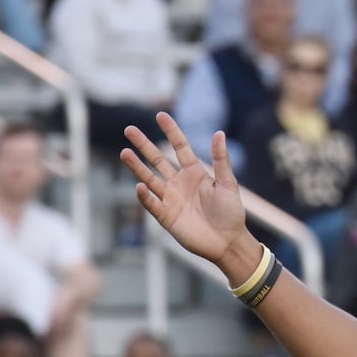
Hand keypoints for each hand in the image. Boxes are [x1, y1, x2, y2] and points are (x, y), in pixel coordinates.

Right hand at [122, 114, 249, 267]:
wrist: (228, 242)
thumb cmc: (231, 212)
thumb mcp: (228, 183)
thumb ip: (221, 160)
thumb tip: (219, 133)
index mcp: (195, 173)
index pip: (180, 147)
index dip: (171, 131)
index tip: (160, 115)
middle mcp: (179, 183)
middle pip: (158, 160)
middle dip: (144, 145)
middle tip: (129, 129)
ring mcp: (171, 199)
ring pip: (149, 179)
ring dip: (137, 167)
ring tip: (124, 152)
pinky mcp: (166, 216)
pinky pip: (152, 203)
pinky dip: (145, 196)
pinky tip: (139, 185)